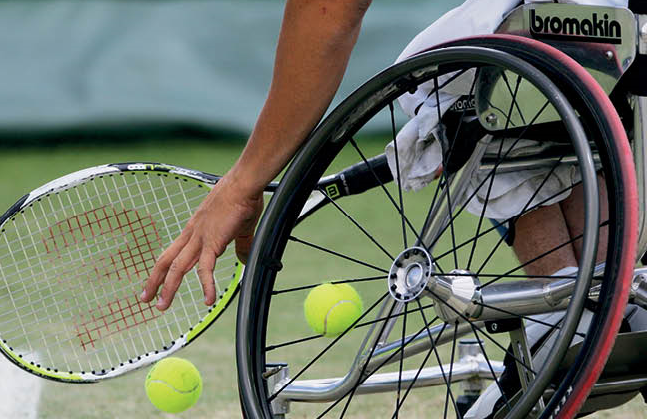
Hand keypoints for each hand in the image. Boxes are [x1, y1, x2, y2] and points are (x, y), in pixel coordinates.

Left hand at [140, 175, 262, 310]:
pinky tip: (208, 300)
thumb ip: (241, 246)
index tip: (156, 281)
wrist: (244, 185)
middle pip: (166, 260)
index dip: (162, 268)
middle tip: (145, 298)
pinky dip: (206, 285)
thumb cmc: (242, 198)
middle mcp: (192, 234)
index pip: (173, 252)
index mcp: (195, 229)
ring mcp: (200, 238)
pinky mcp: (213, 242)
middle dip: (154, 281)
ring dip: (168, 287)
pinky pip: (206, 268)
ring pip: (178, 267)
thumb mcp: (239, 227)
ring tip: (161, 305)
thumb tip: (244, 260)